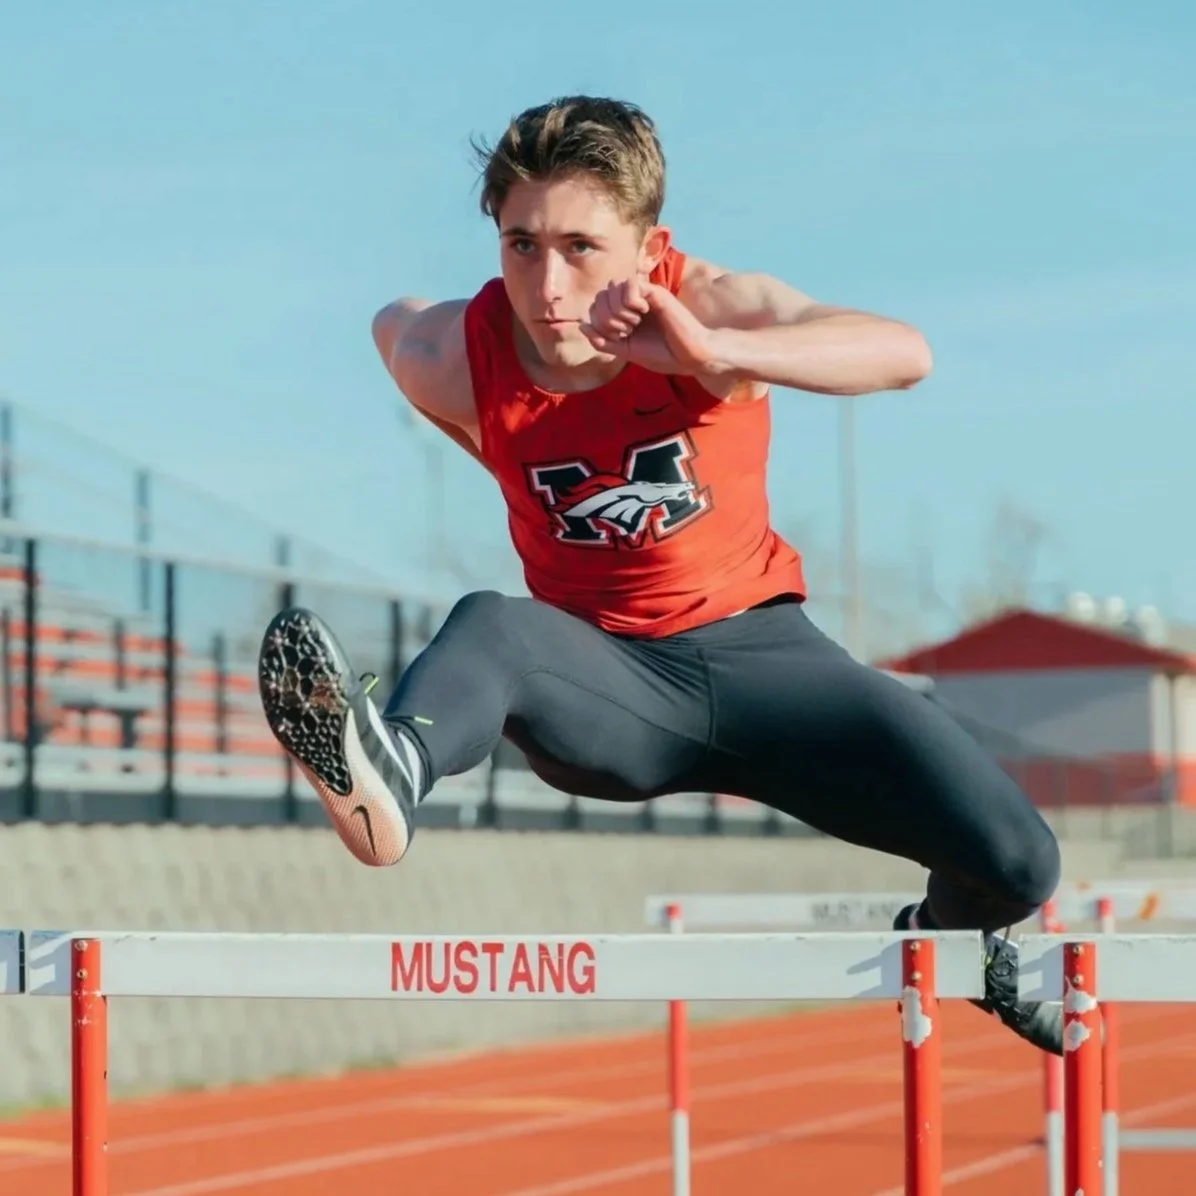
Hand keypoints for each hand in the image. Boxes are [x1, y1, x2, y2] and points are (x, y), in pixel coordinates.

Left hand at [579, 277, 727, 377]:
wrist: (689, 357)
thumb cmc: (663, 355)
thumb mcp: (626, 351)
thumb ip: (604, 341)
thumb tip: (582, 325)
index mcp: (625, 314)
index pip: (597, 306)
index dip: (599, 322)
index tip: (617, 337)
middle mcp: (633, 302)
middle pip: (601, 295)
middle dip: (606, 317)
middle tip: (625, 331)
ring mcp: (644, 295)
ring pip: (613, 287)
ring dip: (617, 310)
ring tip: (633, 323)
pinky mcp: (656, 292)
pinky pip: (631, 284)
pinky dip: (630, 301)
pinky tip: (642, 312)